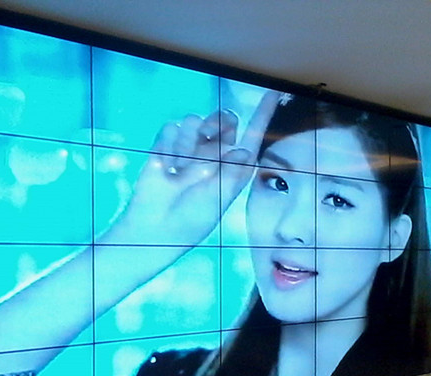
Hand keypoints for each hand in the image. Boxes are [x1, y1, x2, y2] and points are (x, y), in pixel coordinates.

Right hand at [118, 91, 279, 245]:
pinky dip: (168, 144)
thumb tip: (244, 150)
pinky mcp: (165, 145)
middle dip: (220, 121)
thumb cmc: (192, 219)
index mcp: (232, 167)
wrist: (157, 227)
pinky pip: (171, 128)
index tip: (274, 93)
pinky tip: (165, 165)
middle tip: (212, 132)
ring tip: (182, 166)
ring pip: (195, 121)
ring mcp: (188, 148)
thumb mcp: (219, 199)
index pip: (251, 137)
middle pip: (223, 121)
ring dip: (190, 139)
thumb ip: (233, 173)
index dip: (262, 115)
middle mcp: (213, 154)